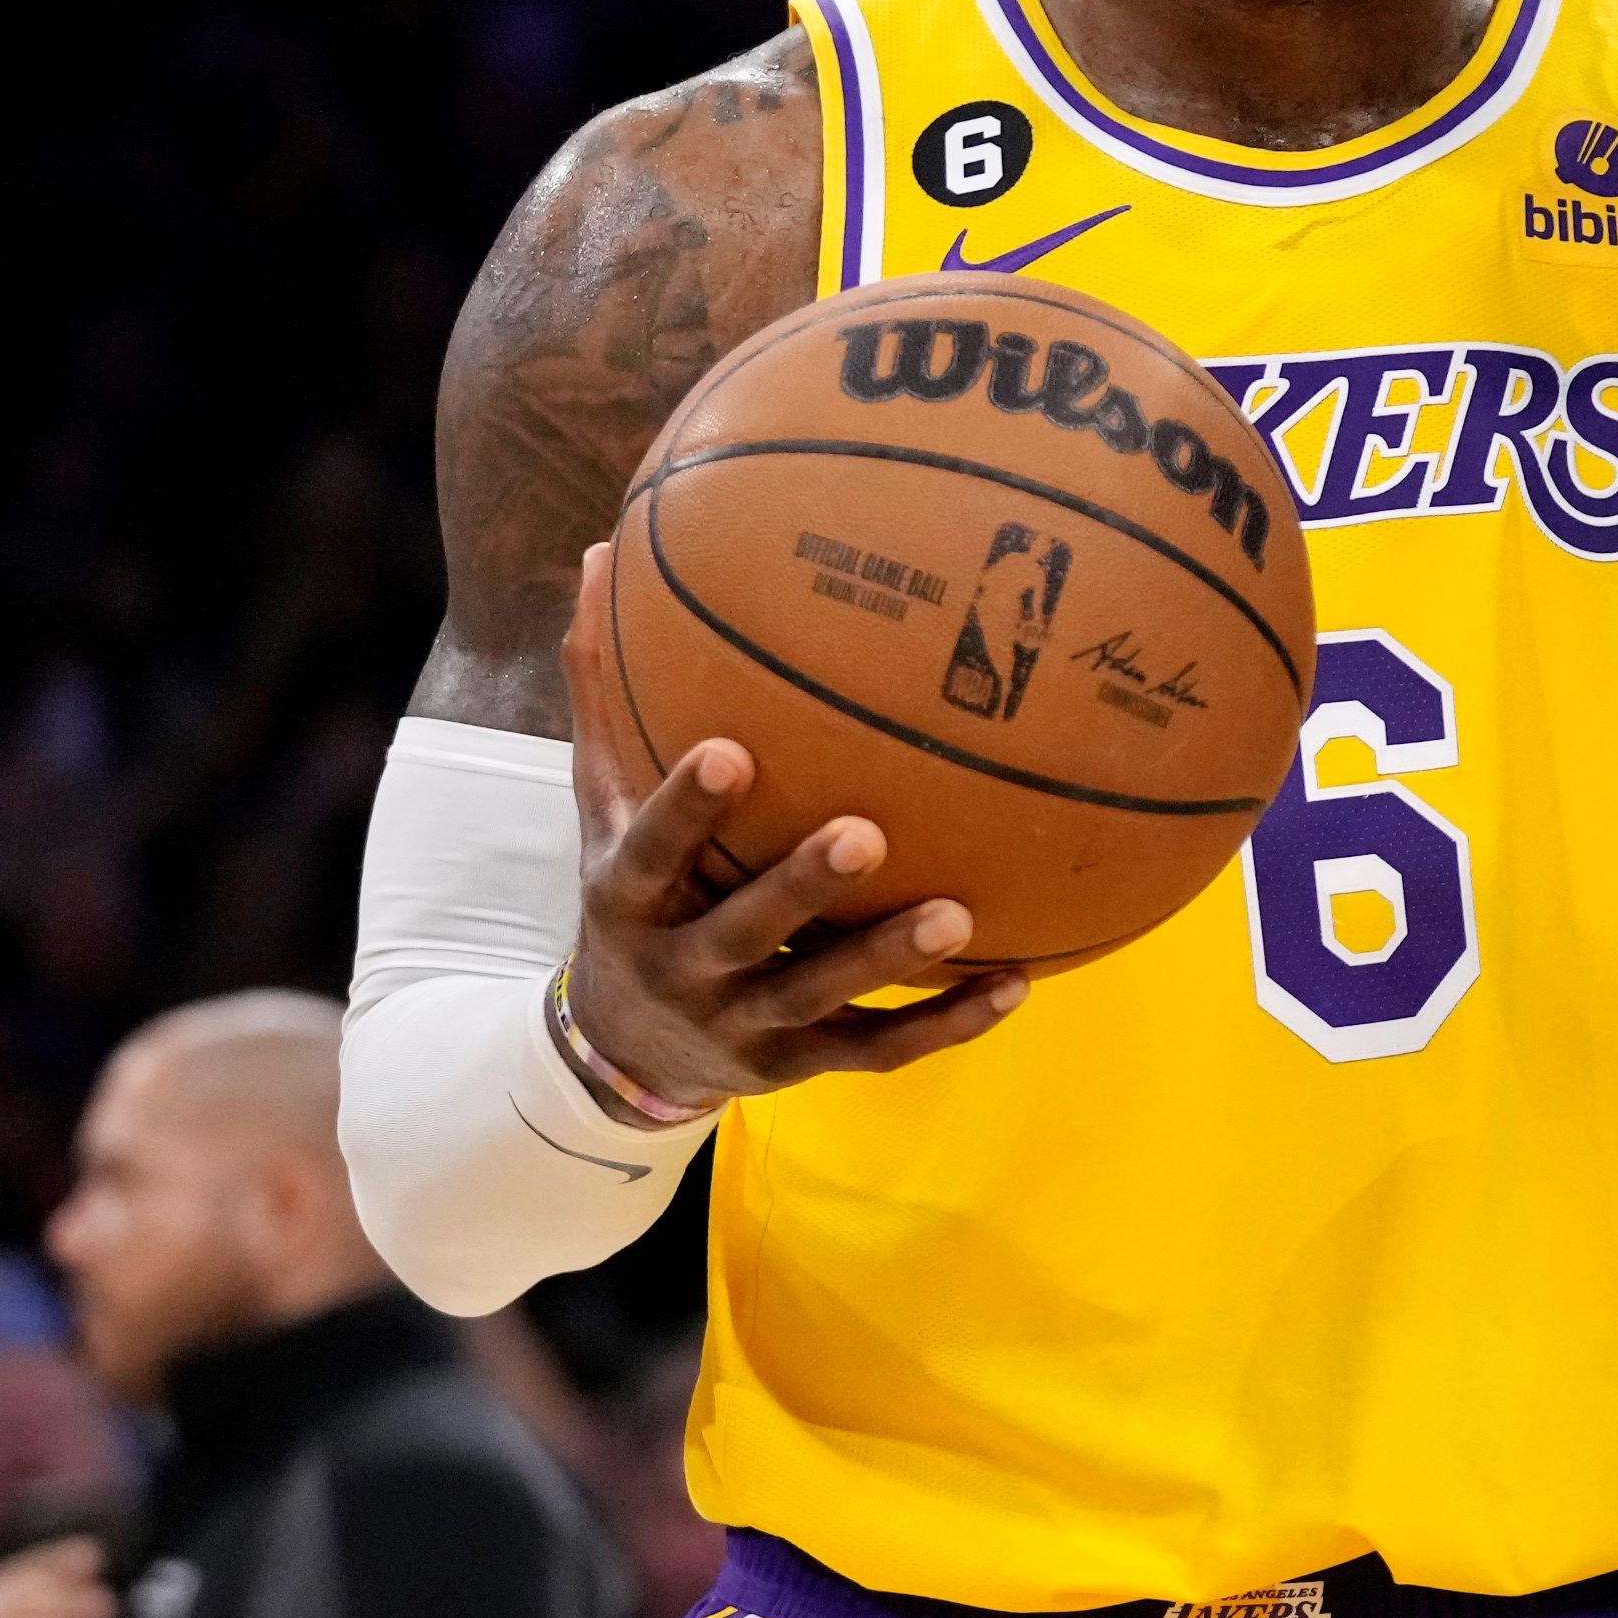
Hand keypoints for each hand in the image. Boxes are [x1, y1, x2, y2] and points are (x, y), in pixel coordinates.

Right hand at [552, 542, 1029, 1119]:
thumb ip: (604, 690)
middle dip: (802, 889)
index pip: (649, 852)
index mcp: (629, 899)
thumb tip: (603, 551)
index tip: (732, 752)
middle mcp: (683, 969)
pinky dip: (945, 1024)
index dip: (684, 810)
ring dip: (891, 961)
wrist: (623, 1051)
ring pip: (821, 999)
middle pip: (744, 932)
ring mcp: (744, 1026)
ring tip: (962, 915)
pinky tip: (1017, 984)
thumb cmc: (634, 891)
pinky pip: (879, 1050)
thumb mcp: (600, 804)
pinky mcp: (800, 1066)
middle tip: (868, 833)